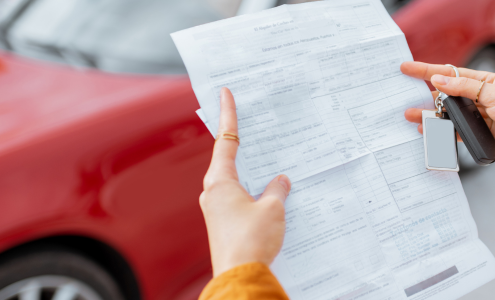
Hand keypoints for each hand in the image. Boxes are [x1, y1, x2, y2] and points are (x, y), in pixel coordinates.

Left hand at [199, 87, 290, 276]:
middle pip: (227, 159)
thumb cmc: (251, 241)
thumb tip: (280, 181)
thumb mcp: (272, 209)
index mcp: (220, 182)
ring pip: (236, 181)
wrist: (240, 276)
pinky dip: (253, 191)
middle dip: (241, 142)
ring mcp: (218, 210)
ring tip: (268, 160)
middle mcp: (214, 193)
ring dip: (251, 171)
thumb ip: (277, 190)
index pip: (226, 140)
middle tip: (250, 121)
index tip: (225, 93)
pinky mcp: (225, 225)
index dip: (228, 115)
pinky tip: (270, 194)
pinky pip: (240, 199)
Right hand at [401, 62, 494, 209]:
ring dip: (430, 114)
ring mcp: (478, 118)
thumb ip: (466, 88)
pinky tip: (428, 130)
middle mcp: (480, 98)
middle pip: (446, 94)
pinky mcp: (477, 135)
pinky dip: (440, 131)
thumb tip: (440, 80)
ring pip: (447, 114)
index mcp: (486, 82)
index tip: (408, 68)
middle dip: (425, 94)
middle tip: (404, 93)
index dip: (428, 70)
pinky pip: (453, 131)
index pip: (452, 74)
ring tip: (412, 115)